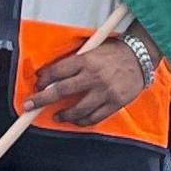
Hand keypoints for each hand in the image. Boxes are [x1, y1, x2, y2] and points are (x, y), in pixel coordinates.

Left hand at [24, 42, 145, 127]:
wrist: (141, 57)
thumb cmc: (115, 52)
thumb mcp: (93, 49)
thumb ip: (76, 62)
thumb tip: (52, 76)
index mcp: (86, 59)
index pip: (57, 71)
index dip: (44, 79)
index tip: (38, 85)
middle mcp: (94, 76)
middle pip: (61, 91)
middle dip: (41, 100)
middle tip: (30, 105)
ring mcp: (105, 92)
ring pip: (77, 109)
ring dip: (63, 115)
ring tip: (57, 116)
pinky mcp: (115, 103)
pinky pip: (94, 117)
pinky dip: (82, 121)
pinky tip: (76, 120)